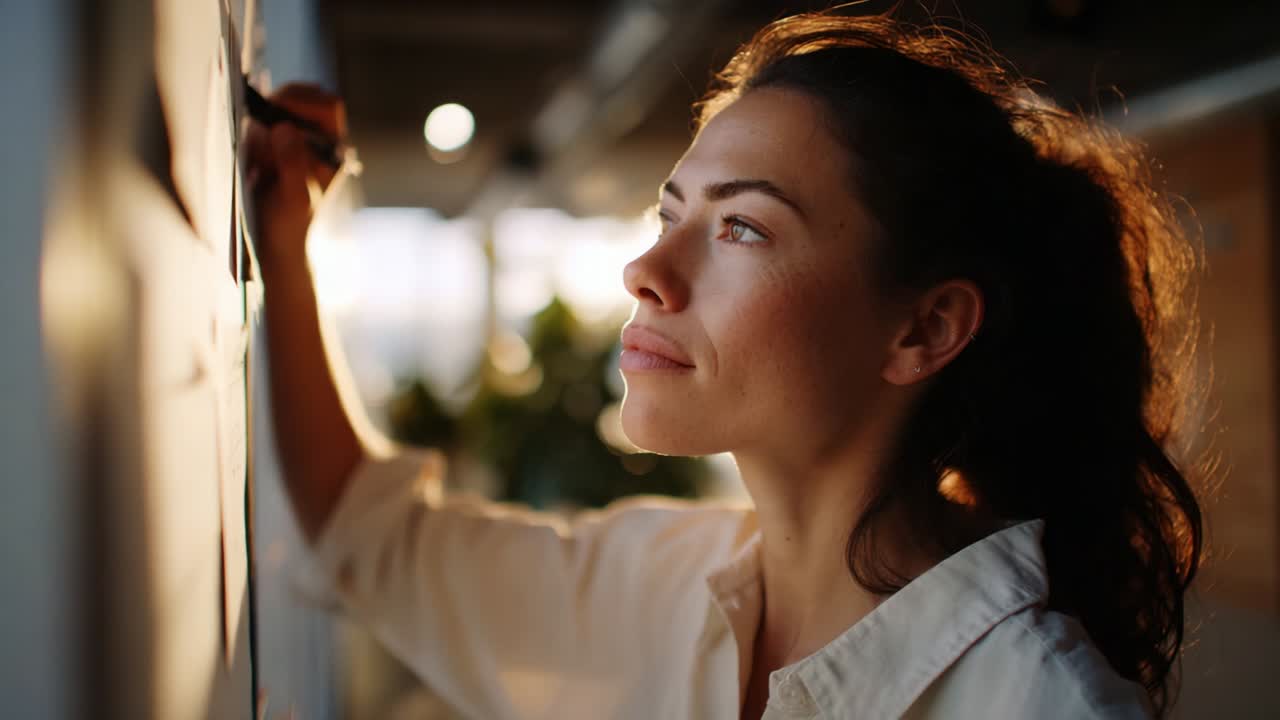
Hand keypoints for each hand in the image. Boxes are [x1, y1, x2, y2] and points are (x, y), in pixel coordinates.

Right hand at [243, 83, 346, 273]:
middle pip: (301, 99)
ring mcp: (295, 137)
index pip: (329, 107)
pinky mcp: (272, 140)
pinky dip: (252, 136)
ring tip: (260, 165)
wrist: (274, 240)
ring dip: (261, 129)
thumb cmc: (290, 223)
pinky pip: (260, 122)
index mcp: (334, 149)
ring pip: (276, 108)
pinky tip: (254, 166)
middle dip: (276, 113)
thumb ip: (293, 164)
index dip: (304, 102)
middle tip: (262, 144)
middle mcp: (318, 138)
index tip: (277, 111)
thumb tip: (285, 129)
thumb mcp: (294, 198)